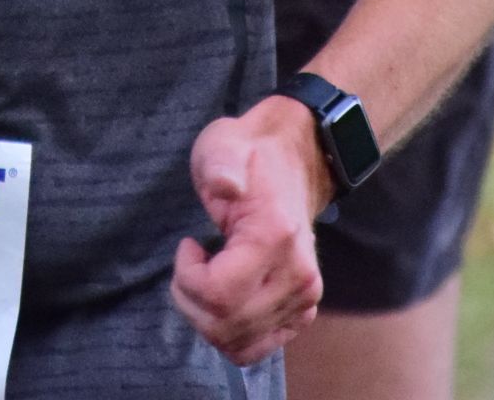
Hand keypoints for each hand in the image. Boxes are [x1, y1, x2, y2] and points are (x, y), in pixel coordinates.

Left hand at [170, 97, 329, 364]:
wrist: (295, 161)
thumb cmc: (248, 155)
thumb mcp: (223, 146)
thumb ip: (221, 164)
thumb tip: (226, 184)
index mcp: (276, 237)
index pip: (219, 295)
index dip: (187, 278)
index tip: (188, 246)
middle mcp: (298, 275)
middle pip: (226, 326)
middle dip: (191, 302)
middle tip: (190, 266)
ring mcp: (305, 296)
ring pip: (240, 344)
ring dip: (207, 320)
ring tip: (206, 280)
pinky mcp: (304, 310)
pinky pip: (259, 347)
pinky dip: (232, 333)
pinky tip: (226, 298)